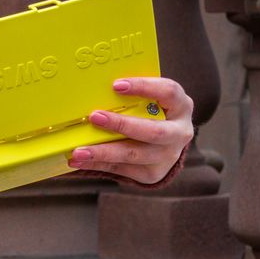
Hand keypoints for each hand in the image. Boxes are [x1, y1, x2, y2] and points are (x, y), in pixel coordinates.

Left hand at [68, 77, 193, 184]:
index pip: (168, 92)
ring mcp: (168, 155)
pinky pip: (123, 169)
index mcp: (181, 106)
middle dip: (121, 124)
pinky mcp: (153, 173)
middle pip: (154, 131)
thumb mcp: (149, 101)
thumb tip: (93, 88)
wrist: (163, 144)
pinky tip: (79, 161)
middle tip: (94, 117)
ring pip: (134, 154)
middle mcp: (179, 132)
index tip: (116, 85)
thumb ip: (131, 97)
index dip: (144, 87)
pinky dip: (98, 164)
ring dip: (104, 152)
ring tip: (78, 151)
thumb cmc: (149, 113)